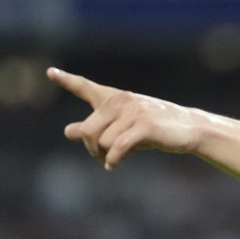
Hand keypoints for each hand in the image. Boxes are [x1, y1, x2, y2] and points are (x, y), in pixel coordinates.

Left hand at [46, 67, 202, 169]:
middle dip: (91, 147)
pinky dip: (113, 159)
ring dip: (105, 155)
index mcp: (115, 98)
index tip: (50, 72)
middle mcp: (122, 101)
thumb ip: (96, 128)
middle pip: (88, 130)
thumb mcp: (123, 128)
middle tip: (100, 156)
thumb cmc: (155, 129)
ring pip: (102, 141)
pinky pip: (118, 147)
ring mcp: (134, 112)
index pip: (86, 88)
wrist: (189, 129)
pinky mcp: (145, 126)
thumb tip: (68, 131)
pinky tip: (113, 166)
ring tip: (115, 157)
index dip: (67, 81)